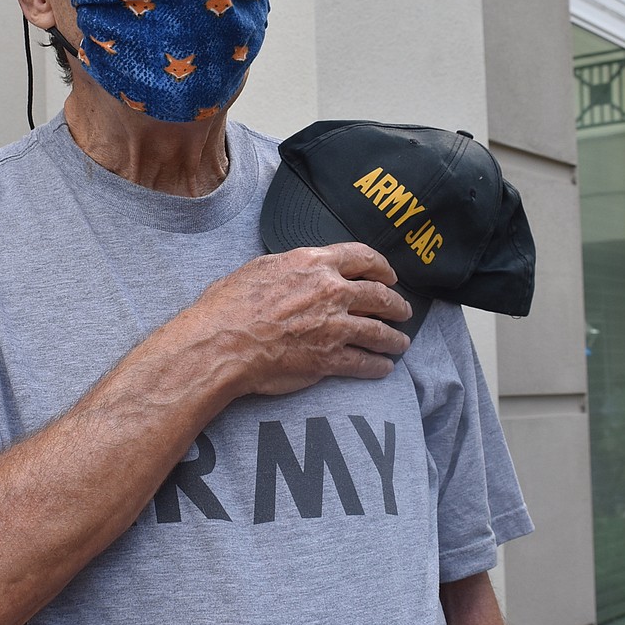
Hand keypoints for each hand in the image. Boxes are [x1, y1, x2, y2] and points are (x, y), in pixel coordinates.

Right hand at [192, 241, 411, 394]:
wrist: (221, 343)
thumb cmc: (227, 306)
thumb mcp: (258, 269)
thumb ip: (286, 267)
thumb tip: (293, 270)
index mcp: (313, 263)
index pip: (361, 257)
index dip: (381, 266)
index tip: (389, 275)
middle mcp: (330, 291)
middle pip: (379, 295)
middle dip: (396, 304)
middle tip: (403, 310)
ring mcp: (334, 325)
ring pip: (379, 331)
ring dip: (394, 338)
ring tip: (401, 342)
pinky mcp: (330, 358)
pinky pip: (364, 362)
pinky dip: (378, 366)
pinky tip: (384, 368)